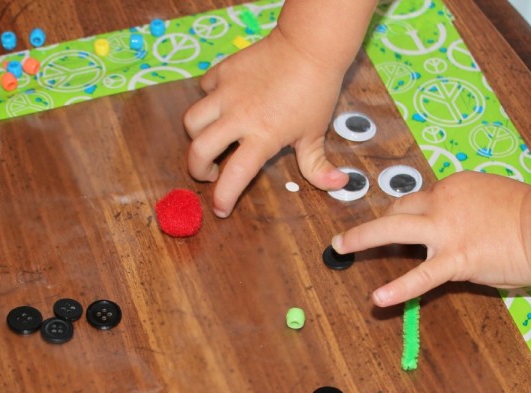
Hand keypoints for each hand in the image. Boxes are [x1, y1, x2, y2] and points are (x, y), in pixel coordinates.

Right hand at [183, 30, 349, 217]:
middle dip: (198, 169)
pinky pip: (203, 89)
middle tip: (210, 172)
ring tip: (211, 139)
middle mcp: (238, 117)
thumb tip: (337, 185)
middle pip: (198, 151)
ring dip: (197, 136)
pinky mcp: (223, 71)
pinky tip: (222, 104)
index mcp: (262, 136)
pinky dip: (208, 100)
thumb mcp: (316, 132)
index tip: (221, 209)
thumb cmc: (316, 92)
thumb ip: (318, 165)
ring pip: (192, 121)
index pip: (233, 176)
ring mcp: (227, 92)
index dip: (223, 198)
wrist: (309, 46)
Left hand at [331, 171, 530, 305]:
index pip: (418, 200)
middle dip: (371, 222)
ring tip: (340, 248)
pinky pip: (422, 275)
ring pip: (394, 229)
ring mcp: (447, 230)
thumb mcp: (493, 200)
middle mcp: (444, 202)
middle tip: (348, 236)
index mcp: (454, 187)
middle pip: (397, 208)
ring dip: (362, 238)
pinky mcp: (457, 258)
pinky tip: (379, 300)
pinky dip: (399, 288)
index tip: (401, 229)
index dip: (407, 216)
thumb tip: (460, 228)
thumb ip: (469, 212)